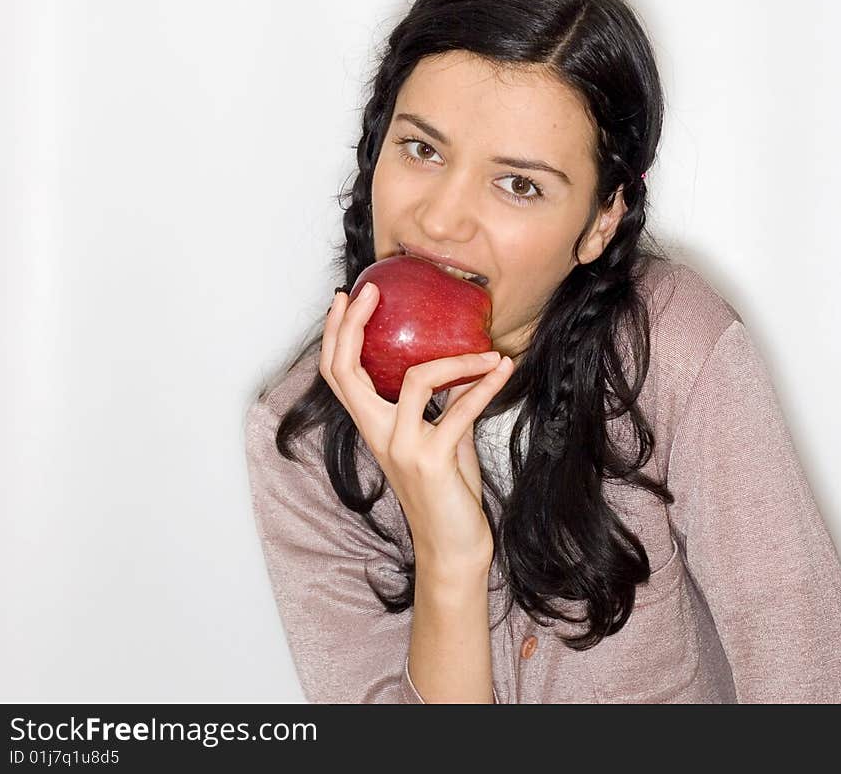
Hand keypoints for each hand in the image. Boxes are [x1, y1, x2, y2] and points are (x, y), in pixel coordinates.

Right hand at [320, 282, 514, 575]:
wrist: (453, 547)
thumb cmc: (447, 491)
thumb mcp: (442, 435)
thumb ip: (443, 400)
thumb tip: (462, 359)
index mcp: (374, 426)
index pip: (338, 374)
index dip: (336, 334)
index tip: (347, 297)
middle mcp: (379, 435)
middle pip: (346, 373)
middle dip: (353, 326)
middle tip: (372, 292)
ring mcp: (402, 448)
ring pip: (415, 380)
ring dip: (457, 359)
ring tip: (489, 350)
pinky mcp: (432, 461)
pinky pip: (460, 410)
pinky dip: (486, 385)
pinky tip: (504, 369)